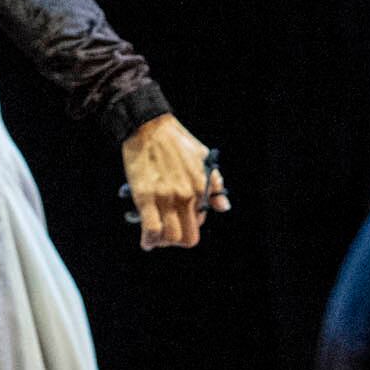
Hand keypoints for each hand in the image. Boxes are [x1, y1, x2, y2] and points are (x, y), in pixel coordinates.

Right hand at [121, 114, 227, 250]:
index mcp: (201, 188)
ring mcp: (165, 198)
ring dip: (162, 242)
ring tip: (155, 237)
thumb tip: (224, 207)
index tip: (178, 220)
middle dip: (177, 241)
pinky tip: (146, 242)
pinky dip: (148, 240)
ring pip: (169, 237)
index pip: (200, 224)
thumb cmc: (176, 142)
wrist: (149, 127)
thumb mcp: (204, 159)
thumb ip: (214, 185)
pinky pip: (151, 229)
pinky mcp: (145, 197)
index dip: (189, 225)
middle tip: (166, 234)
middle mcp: (186, 196)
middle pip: (187, 238)